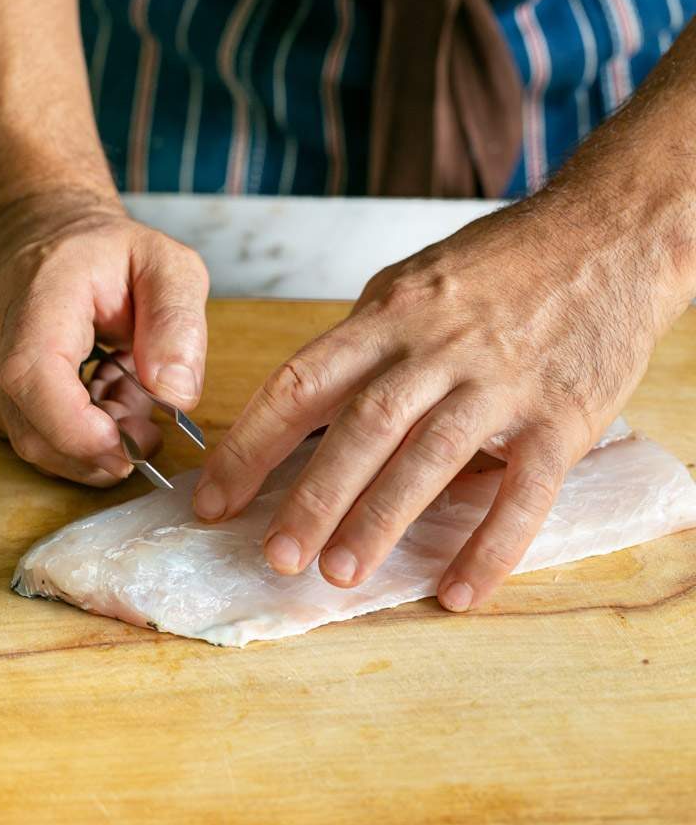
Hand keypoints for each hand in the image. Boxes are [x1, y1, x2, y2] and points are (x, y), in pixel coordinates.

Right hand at [0, 193, 208, 485]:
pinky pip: (29, 436)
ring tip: (122, 394)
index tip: (129, 446)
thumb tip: (175, 393)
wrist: (40, 235)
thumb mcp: (168, 266)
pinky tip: (95, 397)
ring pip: (35, 443)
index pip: (33, 376)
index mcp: (39, 297)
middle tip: (146, 422)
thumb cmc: (105, 252)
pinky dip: (73, 434)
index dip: (78, 429)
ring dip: (92, 441)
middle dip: (104, 446)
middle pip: (35, 430)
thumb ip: (179, 324)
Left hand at [194, 188, 688, 609]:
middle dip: (313, 497)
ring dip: (381, 521)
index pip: (303, 382)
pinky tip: (459, 589)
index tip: (216, 498)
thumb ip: (367, 339)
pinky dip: (491, 546)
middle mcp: (438, 347)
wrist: (607, 234)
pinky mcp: (561, 416)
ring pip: (430, 457)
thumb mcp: (416, 279)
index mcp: (391, 313)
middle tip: (277, 556)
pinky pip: (524, 491)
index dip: (252, 444)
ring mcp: (501, 382)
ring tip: (340, 576)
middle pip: (361, 426)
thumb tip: (313, 401)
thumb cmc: (504, 261)